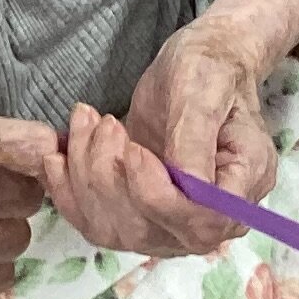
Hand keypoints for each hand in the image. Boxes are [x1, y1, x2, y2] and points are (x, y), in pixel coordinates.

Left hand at [54, 15, 273, 257]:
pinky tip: (55, 156)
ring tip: (86, 123)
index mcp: (243, 186)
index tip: (132, 148)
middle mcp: (212, 217)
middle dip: (110, 180)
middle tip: (103, 123)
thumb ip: (195, 138)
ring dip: (84, 179)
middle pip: (150, 232)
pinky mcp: (139, 214)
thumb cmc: (208, 68)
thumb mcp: (203, 89)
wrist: (194, 66)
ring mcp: (173, 222)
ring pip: (115, 231)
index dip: (156, 195)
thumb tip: (188, 188)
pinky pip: (96, 224)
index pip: (200, 222)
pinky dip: (68, 192)